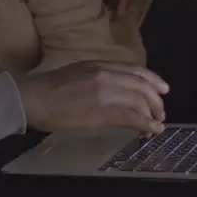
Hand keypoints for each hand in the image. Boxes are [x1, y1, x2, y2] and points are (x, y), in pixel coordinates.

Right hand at [17, 61, 168, 135]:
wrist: (33, 98)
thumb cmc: (47, 88)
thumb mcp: (76, 73)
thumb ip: (96, 78)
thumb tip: (111, 90)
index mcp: (98, 65)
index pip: (134, 70)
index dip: (153, 80)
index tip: (163, 89)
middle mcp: (106, 75)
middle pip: (142, 86)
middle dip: (156, 101)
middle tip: (161, 113)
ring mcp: (106, 93)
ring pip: (140, 101)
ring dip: (153, 115)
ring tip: (156, 125)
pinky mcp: (103, 112)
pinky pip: (132, 117)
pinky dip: (146, 125)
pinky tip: (151, 131)